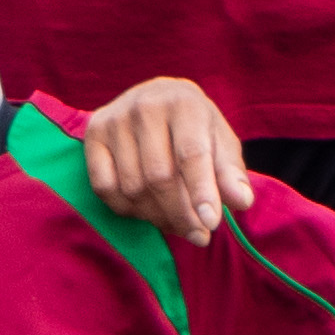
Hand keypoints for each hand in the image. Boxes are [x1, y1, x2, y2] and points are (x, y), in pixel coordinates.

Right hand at [78, 74, 257, 242]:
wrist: (156, 98)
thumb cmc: (195, 128)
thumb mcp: (220, 142)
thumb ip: (231, 173)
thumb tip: (242, 202)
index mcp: (184, 103)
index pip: (191, 154)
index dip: (201, 192)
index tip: (210, 223)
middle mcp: (145, 106)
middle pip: (159, 176)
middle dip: (180, 214)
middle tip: (198, 236)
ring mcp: (114, 120)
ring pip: (132, 187)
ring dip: (157, 216)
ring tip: (176, 222)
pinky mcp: (92, 135)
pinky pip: (105, 188)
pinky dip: (127, 208)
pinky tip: (147, 209)